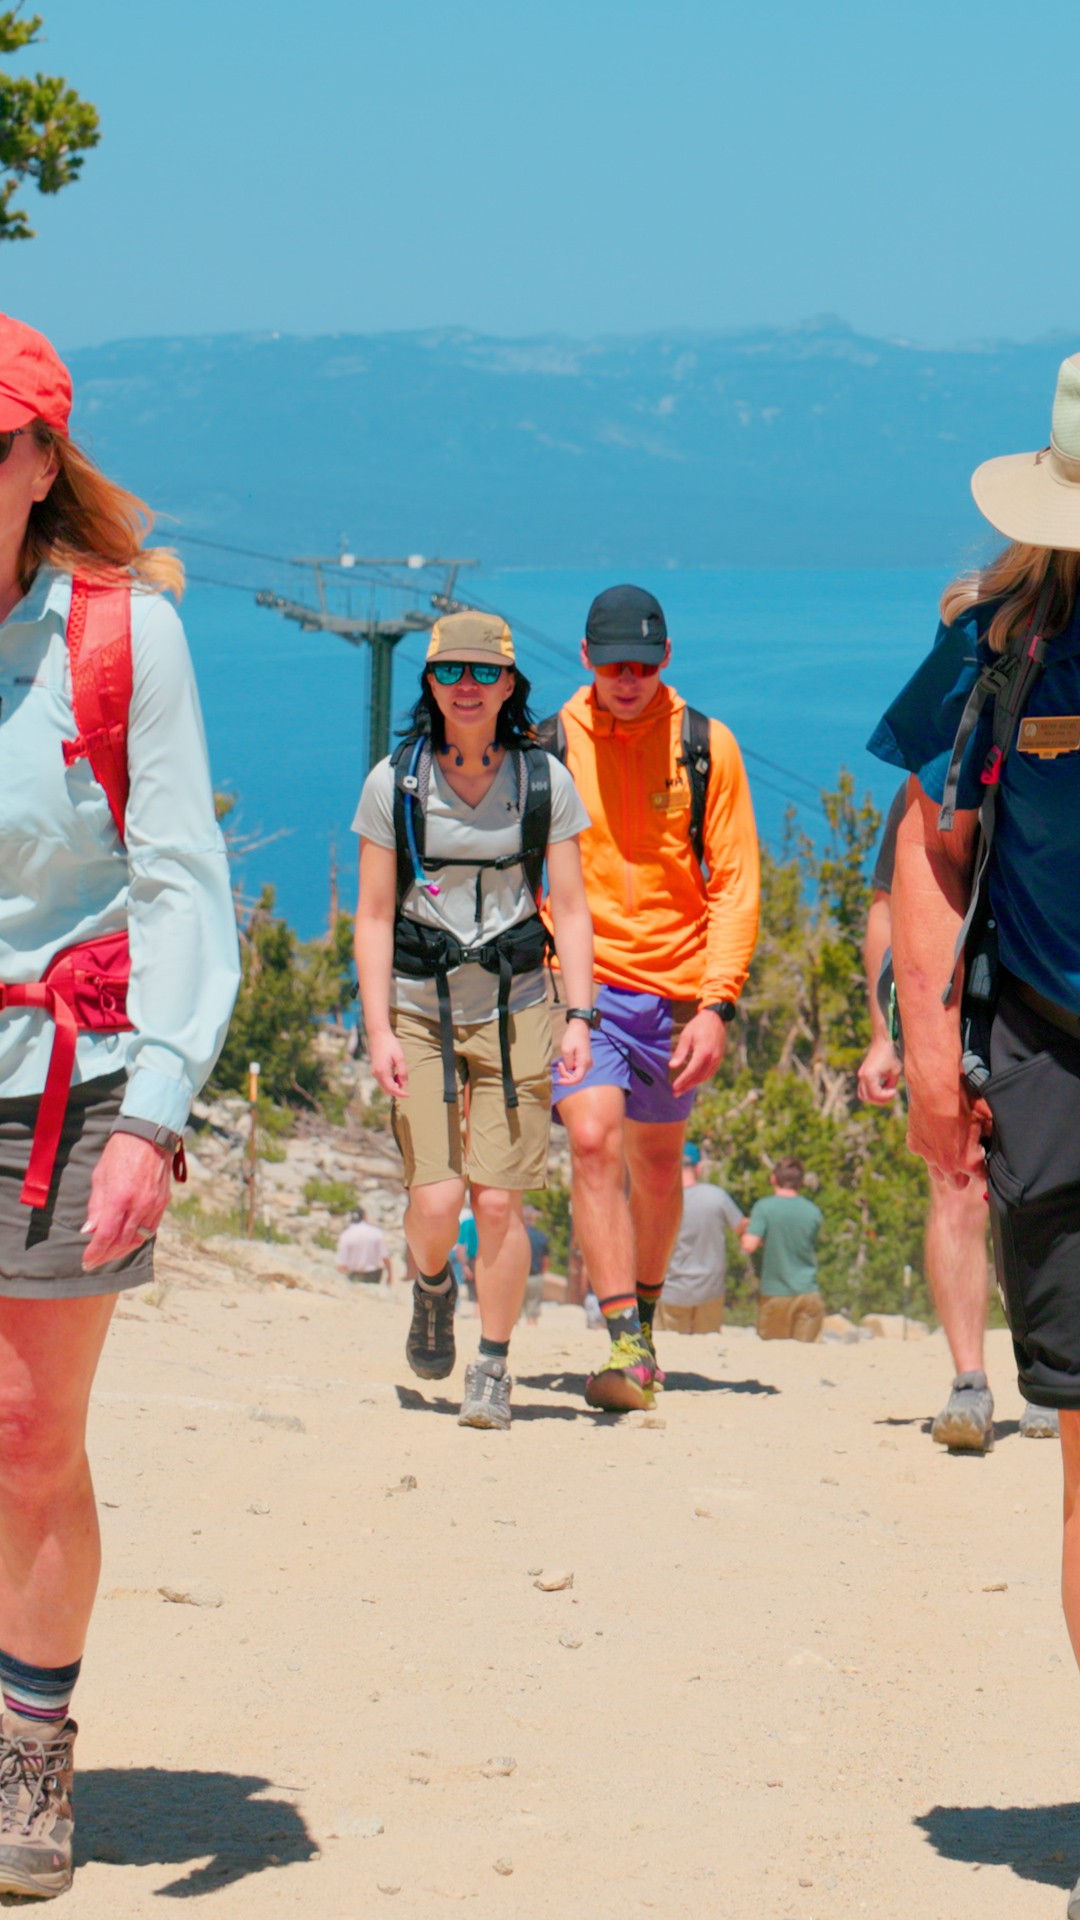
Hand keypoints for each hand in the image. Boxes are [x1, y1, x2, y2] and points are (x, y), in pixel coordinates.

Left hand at [82, 1131, 172, 1269]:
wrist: (148, 1136)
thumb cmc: (119, 1153)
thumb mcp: (100, 1177)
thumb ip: (96, 1206)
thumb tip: (89, 1231)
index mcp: (119, 1197)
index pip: (106, 1235)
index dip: (95, 1252)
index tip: (87, 1261)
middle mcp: (139, 1205)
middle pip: (122, 1242)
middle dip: (106, 1255)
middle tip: (95, 1261)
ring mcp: (153, 1205)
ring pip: (138, 1239)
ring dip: (122, 1250)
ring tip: (109, 1254)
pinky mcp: (163, 1203)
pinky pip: (151, 1229)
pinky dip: (138, 1239)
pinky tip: (127, 1241)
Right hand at [369, 1030, 408, 1098]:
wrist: (378, 1034)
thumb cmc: (390, 1044)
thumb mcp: (400, 1057)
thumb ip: (402, 1072)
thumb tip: (404, 1085)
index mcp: (382, 1071)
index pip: (392, 1089)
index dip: (401, 1094)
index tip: (409, 1095)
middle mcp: (376, 1074)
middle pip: (387, 1090)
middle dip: (397, 1091)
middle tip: (406, 1084)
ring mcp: (374, 1072)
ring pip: (384, 1086)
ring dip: (393, 1086)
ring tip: (401, 1076)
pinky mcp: (375, 1069)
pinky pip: (382, 1081)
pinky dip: (390, 1082)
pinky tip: (396, 1074)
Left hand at [556, 1019, 591, 1086]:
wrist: (580, 1027)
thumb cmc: (573, 1037)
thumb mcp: (566, 1050)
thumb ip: (567, 1063)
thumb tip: (569, 1070)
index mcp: (584, 1063)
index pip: (577, 1079)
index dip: (567, 1083)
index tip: (558, 1080)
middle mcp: (588, 1065)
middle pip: (577, 1078)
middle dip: (566, 1076)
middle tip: (559, 1065)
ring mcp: (587, 1064)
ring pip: (577, 1075)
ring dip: (567, 1073)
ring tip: (560, 1063)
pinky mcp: (584, 1062)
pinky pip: (577, 1070)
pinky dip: (569, 1069)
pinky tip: (564, 1063)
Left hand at [670, 1008, 726, 1096]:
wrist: (716, 1018)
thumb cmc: (698, 1025)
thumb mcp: (686, 1036)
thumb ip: (680, 1052)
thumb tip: (672, 1066)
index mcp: (703, 1052)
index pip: (692, 1071)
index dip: (683, 1081)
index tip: (674, 1087)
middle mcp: (712, 1058)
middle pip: (698, 1077)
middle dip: (686, 1086)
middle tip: (675, 1093)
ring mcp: (717, 1059)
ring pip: (705, 1077)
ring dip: (693, 1084)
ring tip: (682, 1089)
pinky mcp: (719, 1059)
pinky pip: (710, 1073)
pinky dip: (701, 1079)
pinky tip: (693, 1081)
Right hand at [857, 1037, 901, 1105]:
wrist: (882, 1043)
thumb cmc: (890, 1055)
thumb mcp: (895, 1072)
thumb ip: (891, 1085)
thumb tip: (889, 1094)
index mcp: (869, 1076)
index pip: (876, 1094)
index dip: (887, 1096)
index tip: (895, 1091)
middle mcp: (862, 1077)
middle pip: (868, 1097)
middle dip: (881, 1099)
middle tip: (891, 1094)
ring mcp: (860, 1076)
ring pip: (863, 1095)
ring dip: (874, 1098)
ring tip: (886, 1092)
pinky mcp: (862, 1075)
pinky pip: (863, 1089)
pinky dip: (871, 1092)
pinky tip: (882, 1087)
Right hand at [906, 1087, 989, 1188]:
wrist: (934, 1087)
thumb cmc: (963, 1100)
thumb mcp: (986, 1116)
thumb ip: (991, 1135)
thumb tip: (996, 1139)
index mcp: (968, 1162)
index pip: (981, 1178)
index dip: (984, 1169)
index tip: (985, 1161)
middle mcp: (947, 1165)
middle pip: (958, 1184)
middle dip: (964, 1174)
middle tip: (968, 1156)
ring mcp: (928, 1157)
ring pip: (937, 1174)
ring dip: (944, 1167)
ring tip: (950, 1150)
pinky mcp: (914, 1145)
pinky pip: (923, 1154)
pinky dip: (928, 1147)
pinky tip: (934, 1133)